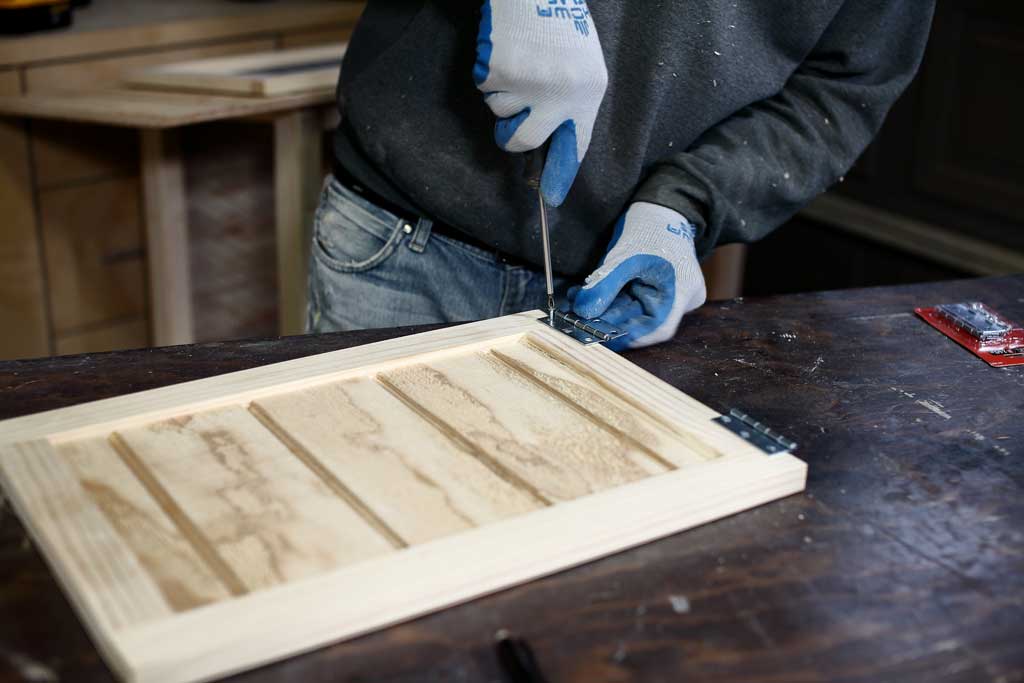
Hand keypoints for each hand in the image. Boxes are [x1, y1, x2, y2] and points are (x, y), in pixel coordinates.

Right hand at [474, 0, 607, 206]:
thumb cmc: (558, 27)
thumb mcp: (581, 67)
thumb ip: (569, 104)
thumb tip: (548, 143)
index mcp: (587, 92)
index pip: (575, 144)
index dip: (560, 173)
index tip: (552, 197)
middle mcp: (560, 94)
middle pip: (525, 140)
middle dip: (512, 137)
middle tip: (511, 124)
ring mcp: (528, 85)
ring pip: (500, 111)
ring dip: (503, 91)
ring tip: (518, 60)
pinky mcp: (499, 73)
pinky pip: (485, 90)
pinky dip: (489, 73)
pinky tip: (505, 50)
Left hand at [568, 203, 706, 350]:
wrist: (660, 211)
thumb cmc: (650, 230)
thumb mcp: (625, 257)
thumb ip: (605, 285)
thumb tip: (583, 311)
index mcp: (682, 290)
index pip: (660, 328)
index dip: (632, 337)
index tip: (604, 336)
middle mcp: (681, 298)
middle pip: (644, 320)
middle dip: (612, 319)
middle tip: (584, 317)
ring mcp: (671, 295)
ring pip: (636, 311)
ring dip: (608, 309)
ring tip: (582, 302)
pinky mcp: (657, 290)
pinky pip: (634, 301)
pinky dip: (613, 299)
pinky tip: (592, 295)